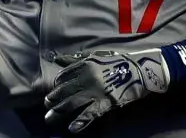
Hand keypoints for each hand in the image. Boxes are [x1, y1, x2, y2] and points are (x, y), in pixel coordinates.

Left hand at [44, 49, 168, 133]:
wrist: (139, 70)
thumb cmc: (116, 62)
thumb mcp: (94, 56)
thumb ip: (75, 59)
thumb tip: (56, 59)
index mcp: (83, 65)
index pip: (63, 76)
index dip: (57, 85)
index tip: (54, 91)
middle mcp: (86, 77)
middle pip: (65, 90)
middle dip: (53, 99)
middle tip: (46, 105)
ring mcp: (95, 90)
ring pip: (72, 102)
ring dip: (59, 111)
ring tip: (49, 118)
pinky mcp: (106, 102)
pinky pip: (90, 113)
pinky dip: (80, 122)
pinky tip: (72, 128)